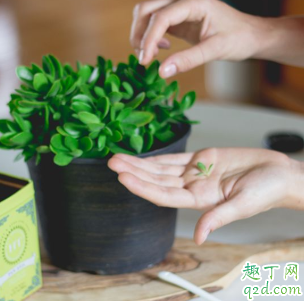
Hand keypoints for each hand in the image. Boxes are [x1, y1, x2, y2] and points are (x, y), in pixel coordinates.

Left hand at [108, 148, 303, 244]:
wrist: (280, 174)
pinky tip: (141, 155)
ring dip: (139, 163)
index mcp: (200, 201)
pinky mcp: (202, 159)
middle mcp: (193, 188)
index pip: (163, 194)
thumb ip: (219, 218)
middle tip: (112, 162)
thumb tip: (201, 237)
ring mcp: (195, 173)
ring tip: (118, 157)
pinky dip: (158, 156)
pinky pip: (175, 158)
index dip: (142, 186)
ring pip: (161, 168)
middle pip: (156, 180)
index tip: (123, 177)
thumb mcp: (243, 205)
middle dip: (133, 171)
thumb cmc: (267, 191)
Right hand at [131, 0, 265, 77]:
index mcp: (194, 1)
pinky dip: (151, 38)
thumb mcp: (215, 50)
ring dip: (142, 36)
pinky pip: (154, 24)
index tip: (145, 61)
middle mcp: (183, 0)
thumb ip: (188, 60)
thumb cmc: (239, 39)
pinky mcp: (177, 19)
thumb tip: (161, 72)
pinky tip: (163, 49)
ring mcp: (179, 8)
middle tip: (145, 59)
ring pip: (146, 16)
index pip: (160, 17)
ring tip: (153, 55)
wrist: (251, 35)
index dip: (148, 39)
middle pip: (145, 11)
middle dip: (139, 35)